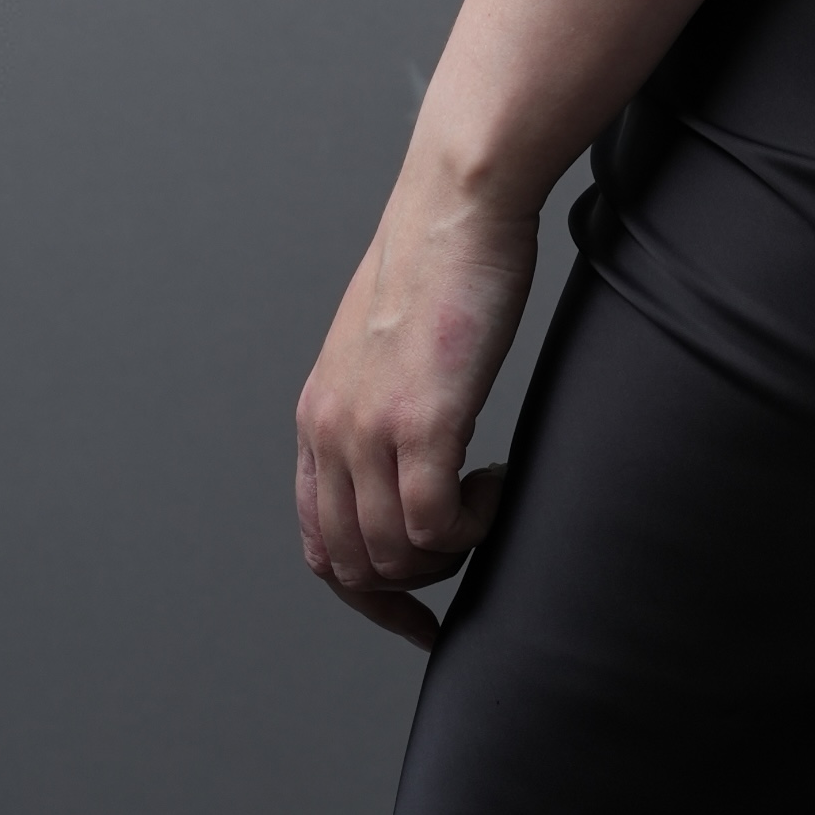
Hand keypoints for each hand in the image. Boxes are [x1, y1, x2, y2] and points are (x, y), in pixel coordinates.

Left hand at [295, 157, 537, 646]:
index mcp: (319, 416)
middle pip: (350, 566)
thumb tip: (412, 455)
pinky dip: (471, 526)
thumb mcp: (386, 346)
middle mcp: (331, 430)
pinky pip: (436, 526)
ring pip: (394, 556)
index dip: (367, 595)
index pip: (318, 545)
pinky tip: (495, 479)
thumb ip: (381, 403)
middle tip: (465, 552)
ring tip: (484, 496)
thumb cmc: (441, 260)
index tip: (417, 613)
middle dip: (412, 587)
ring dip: (448, 551)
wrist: (458, 201)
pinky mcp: (422, 420)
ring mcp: (370, 429)